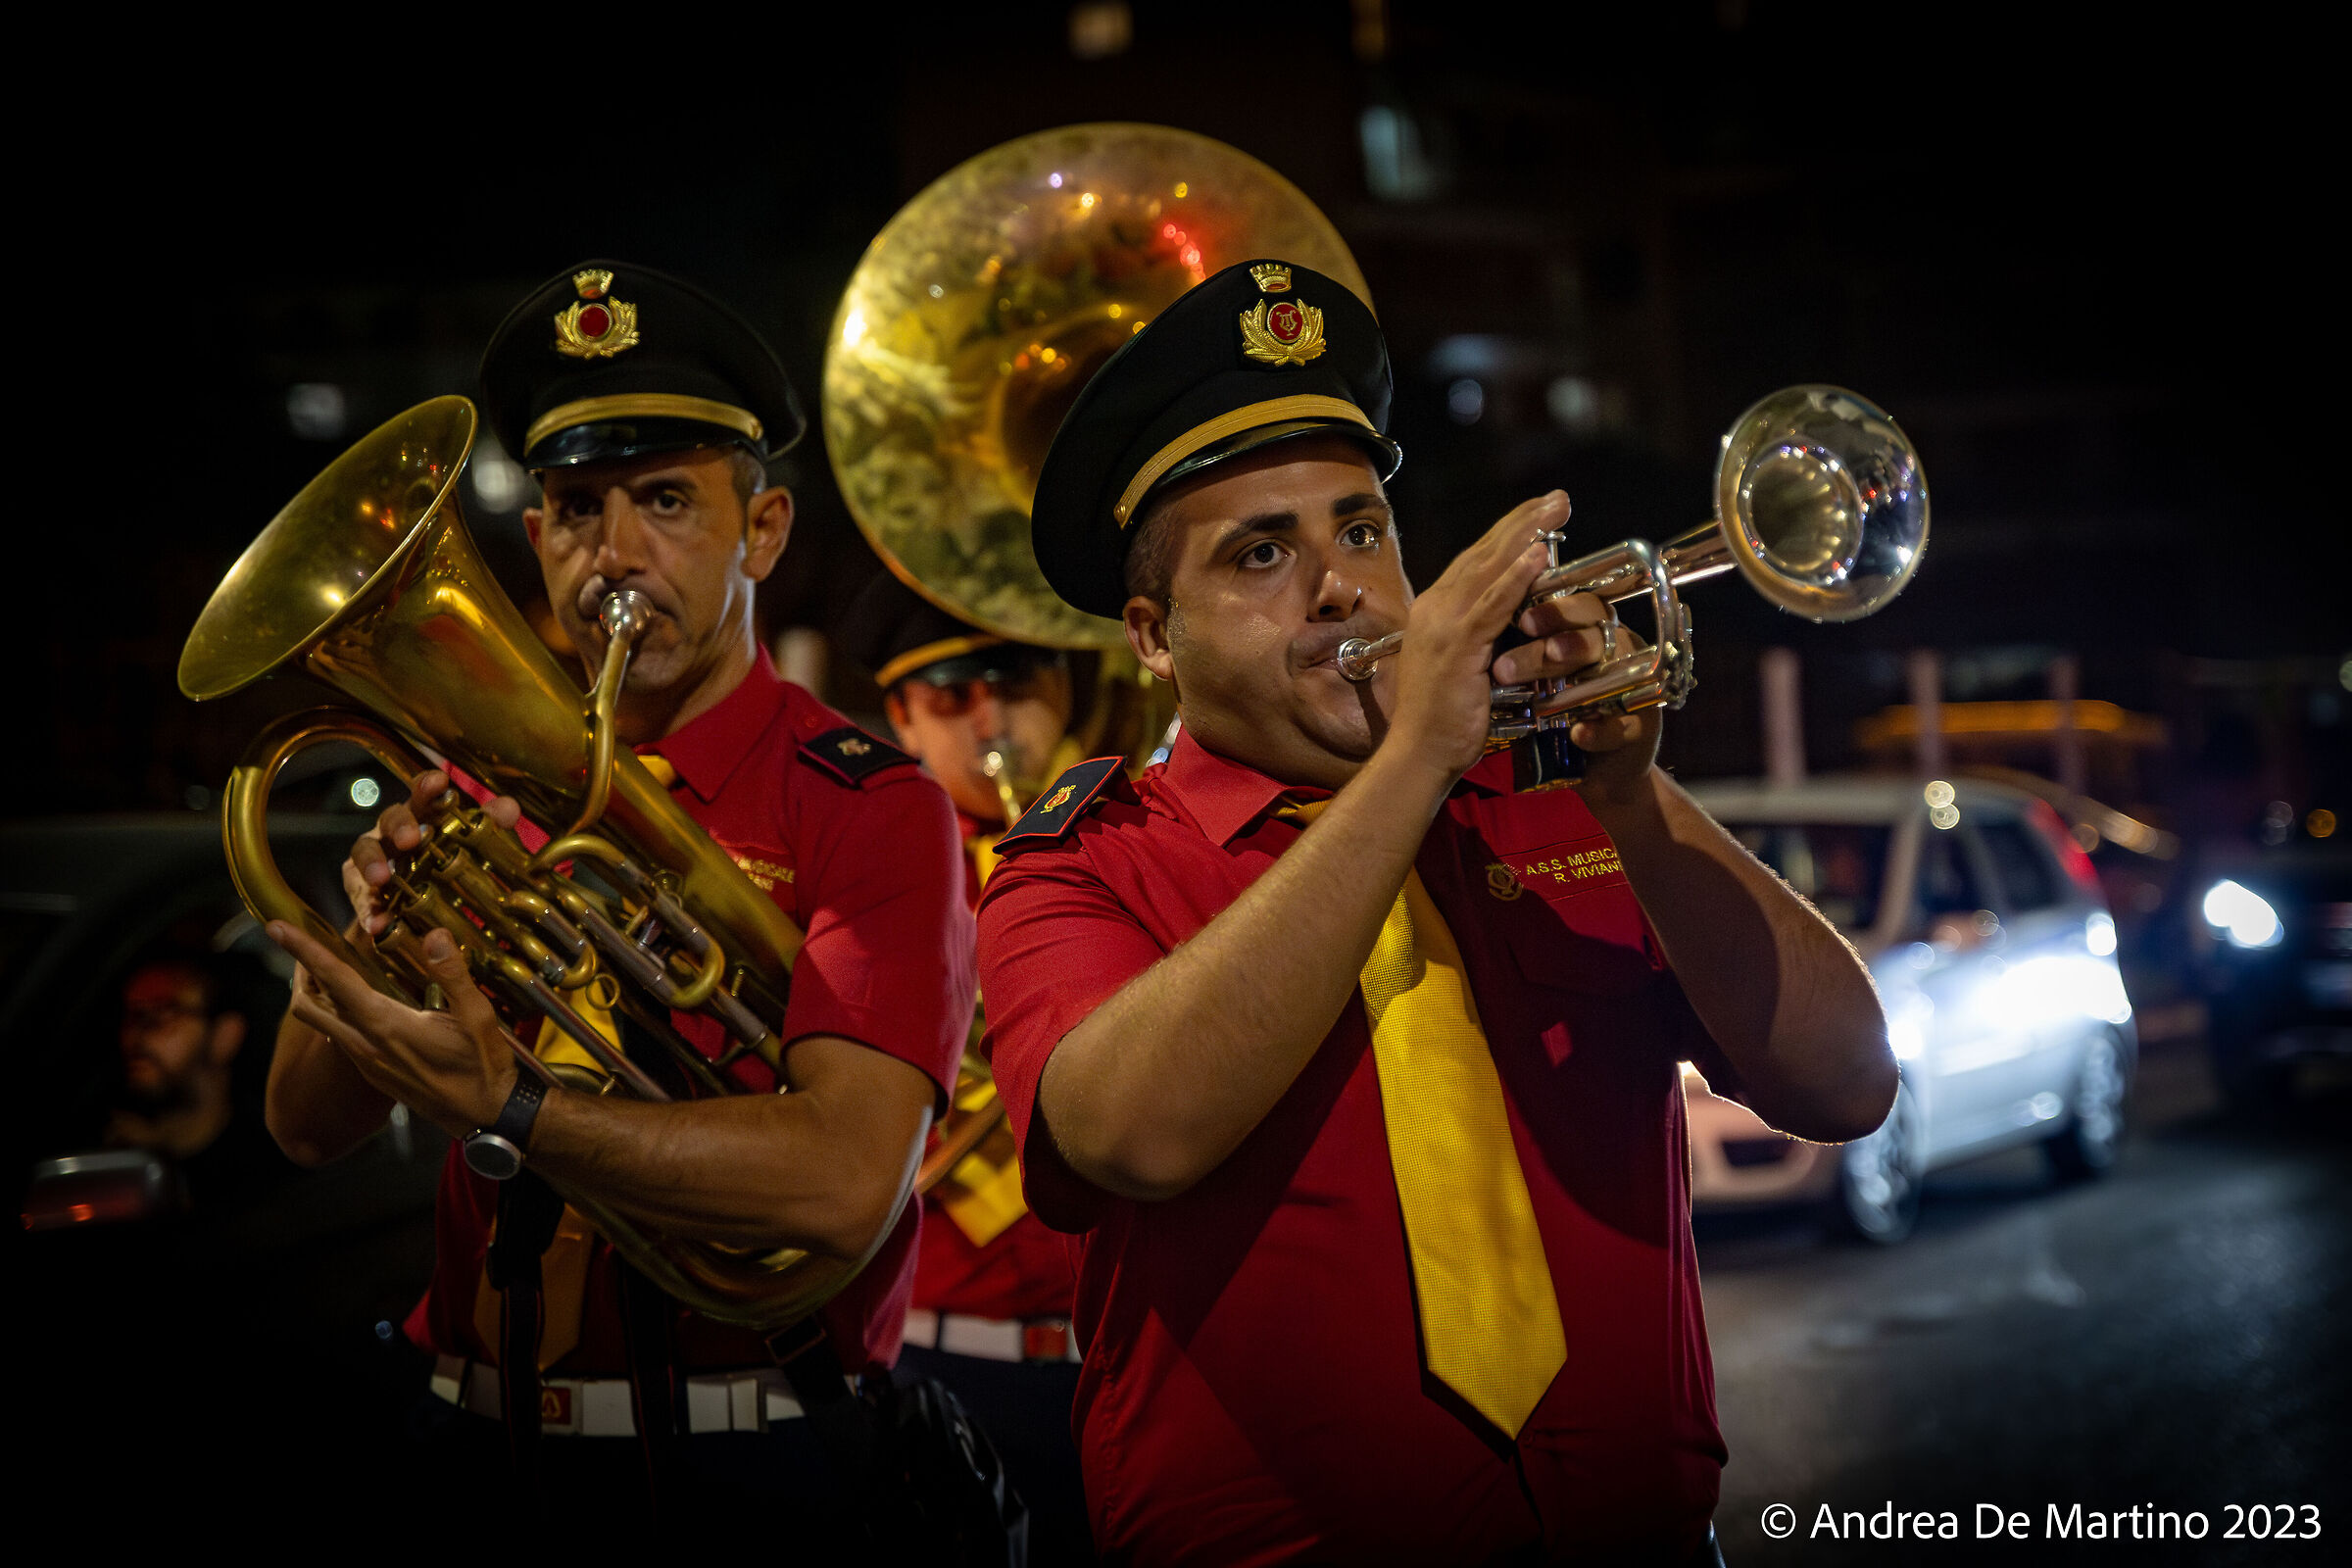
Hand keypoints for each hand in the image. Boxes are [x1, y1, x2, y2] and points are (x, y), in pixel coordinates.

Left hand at [269, 919, 520, 1138]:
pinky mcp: (374, 1072)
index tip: (276, 927)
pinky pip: (339, 1035)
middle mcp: (366, 1044)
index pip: (335, 980)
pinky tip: (358, 999)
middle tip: (299, 941)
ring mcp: (366, 1061)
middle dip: (298, 970)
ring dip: (313, 992)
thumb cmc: (485, 1067)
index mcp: (387, 1025)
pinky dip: (335, 1010)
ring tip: (324, 965)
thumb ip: (452, 975)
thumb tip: (432, 934)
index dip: (304, 950)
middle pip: (308, 1004)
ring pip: (320, 1022)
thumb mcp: (478, 1017)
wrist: (486, 1117)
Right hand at [347, 769, 521, 937]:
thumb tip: (509, 808)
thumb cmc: (443, 863)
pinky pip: (361, 900)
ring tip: (381, 878)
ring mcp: (372, 859)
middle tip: (411, 839)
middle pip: (391, 819)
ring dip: (372, 863)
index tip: (439, 781)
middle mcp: (393, 832)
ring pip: (364, 852)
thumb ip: (489, 825)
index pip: (422, 794)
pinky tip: (376, 924)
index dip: (428, 785)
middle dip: (400, 826)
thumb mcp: (470, 845)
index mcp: (422, 816)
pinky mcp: (360, 891)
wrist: (415, 910)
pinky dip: (368, 911)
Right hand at [1381, 492, 1569, 782]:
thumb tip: (1510, 622)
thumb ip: (1479, 638)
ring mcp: (1444, 624)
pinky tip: (1539, 554)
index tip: (1539, 512)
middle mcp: (1435, 607)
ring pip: (1490, 568)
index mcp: (1435, 610)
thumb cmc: (1442, 719)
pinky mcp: (1458, 645)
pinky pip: (1493, 603)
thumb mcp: (1462, 666)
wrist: (1418, 754)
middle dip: (1522, 522)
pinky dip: (1517, 576)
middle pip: (1484, 553)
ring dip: (1526, 535)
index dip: (1509, 533)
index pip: (1476, 561)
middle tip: (1557, 497)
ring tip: (1556, 510)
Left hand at [1495, 590, 1661, 805]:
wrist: (1587, 766)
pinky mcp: (1642, 727)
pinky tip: (1578, 734)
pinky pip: (1625, 725)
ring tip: (1543, 695)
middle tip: (1529, 650)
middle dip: (1562, 641)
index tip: (1521, 619)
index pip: (1580, 607)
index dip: (1555, 610)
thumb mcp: (1535, 675)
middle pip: (1597, 634)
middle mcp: (1618, 653)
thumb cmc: (1558, 710)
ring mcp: (1634, 688)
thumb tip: (1484, 616)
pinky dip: (1602, 730)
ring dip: (1579, 681)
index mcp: (1593, 633)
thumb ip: (1520, 644)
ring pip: (1613, 673)